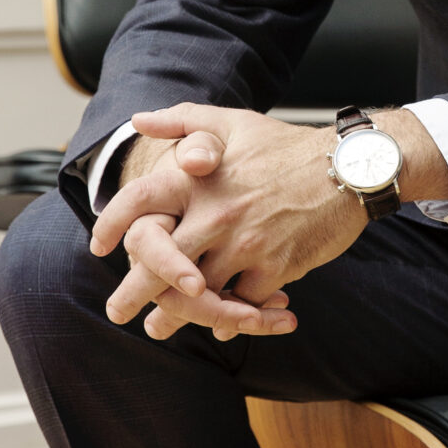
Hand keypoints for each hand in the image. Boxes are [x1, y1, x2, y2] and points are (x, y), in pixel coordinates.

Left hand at [92, 105, 353, 341]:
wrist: (349, 169)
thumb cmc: (286, 145)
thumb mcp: (233, 122)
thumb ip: (183, 121)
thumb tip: (138, 120)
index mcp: (199, 178)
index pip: (138, 201)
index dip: (112, 225)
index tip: (98, 246)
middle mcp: (216, 212)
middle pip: (160, 263)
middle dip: (134, 292)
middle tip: (117, 311)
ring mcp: (246, 243)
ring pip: (198, 291)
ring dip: (177, 315)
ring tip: (159, 327)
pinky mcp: (275, 268)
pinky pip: (242, 304)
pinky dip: (230, 317)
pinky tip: (219, 325)